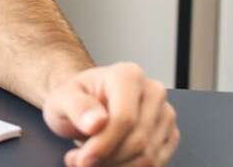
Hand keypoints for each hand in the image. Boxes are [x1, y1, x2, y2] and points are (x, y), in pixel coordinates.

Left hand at [43, 62, 177, 165]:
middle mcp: (153, 92)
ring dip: (117, 166)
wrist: (86, 104)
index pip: (124, 118)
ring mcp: (165, 114)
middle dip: (107, 159)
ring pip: (148, 157)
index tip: (83, 159)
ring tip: (90, 161)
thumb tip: (96, 123)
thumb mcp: (62, 98)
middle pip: (138, 141)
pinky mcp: (170, 135)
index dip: (103, 144)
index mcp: (128, 75)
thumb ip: (76, 107)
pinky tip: (107, 163)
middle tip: (81, 162)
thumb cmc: (75, 99)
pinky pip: (155, 164)